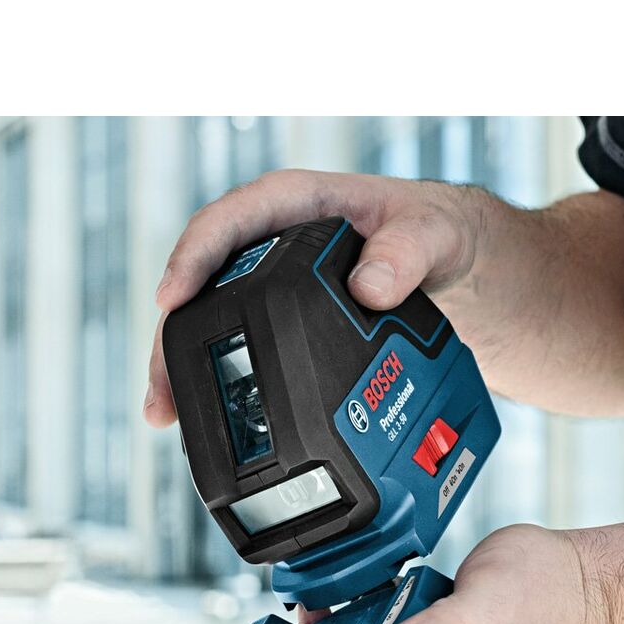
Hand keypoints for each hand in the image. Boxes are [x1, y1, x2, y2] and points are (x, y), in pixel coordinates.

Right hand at [144, 169, 489, 426]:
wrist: (461, 267)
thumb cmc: (441, 234)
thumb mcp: (436, 232)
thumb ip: (408, 250)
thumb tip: (367, 287)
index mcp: (299, 206)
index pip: (230, 222)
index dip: (193, 258)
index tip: (170, 297)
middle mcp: (274, 246)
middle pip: (204, 285)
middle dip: (173, 336)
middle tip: (162, 388)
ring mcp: (276, 289)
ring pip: (213, 323)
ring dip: (184, 367)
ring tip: (166, 414)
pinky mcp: (286, 326)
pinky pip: (240, 348)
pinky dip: (219, 382)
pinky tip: (202, 418)